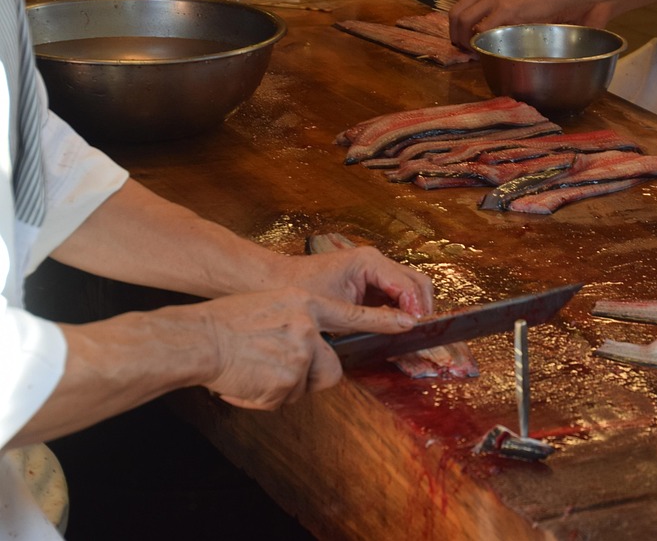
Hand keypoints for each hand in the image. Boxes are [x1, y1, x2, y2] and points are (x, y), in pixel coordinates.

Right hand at [198, 288, 418, 409]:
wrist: (198, 339)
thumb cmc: (226, 323)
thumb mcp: (270, 306)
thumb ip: (298, 321)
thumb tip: (310, 346)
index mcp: (305, 303)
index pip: (355, 315)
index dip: (384, 321)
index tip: (412, 323)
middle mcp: (309, 326)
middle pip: (332, 368)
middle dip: (310, 376)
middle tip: (276, 368)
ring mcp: (301, 353)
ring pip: (306, 385)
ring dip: (284, 386)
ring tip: (255, 370)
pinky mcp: (288, 379)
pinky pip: (285, 399)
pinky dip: (265, 397)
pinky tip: (248, 380)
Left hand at [271, 247, 433, 318]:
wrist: (273, 282)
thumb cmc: (299, 290)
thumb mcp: (340, 311)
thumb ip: (376, 319)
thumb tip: (408, 326)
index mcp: (370, 262)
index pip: (409, 284)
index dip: (418, 308)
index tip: (419, 330)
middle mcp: (376, 262)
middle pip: (417, 283)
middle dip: (422, 308)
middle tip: (420, 334)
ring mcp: (373, 272)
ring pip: (409, 288)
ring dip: (413, 310)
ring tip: (410, 335)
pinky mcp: (368, 284)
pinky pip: (394, 296)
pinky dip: (400, 312)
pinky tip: (396, 329)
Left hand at [448, 0, 598, 48]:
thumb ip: (492, 4)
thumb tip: (481, 27)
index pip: (458, 7)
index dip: (456, 27)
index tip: (463, 40)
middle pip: (455, 15)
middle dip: (456, 36)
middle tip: (464, 49)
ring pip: (463, 22)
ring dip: (464, 41)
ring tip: (474, 52)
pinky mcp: (505, 9)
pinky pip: (482, 29)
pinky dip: (480, 42)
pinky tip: (487, 49)